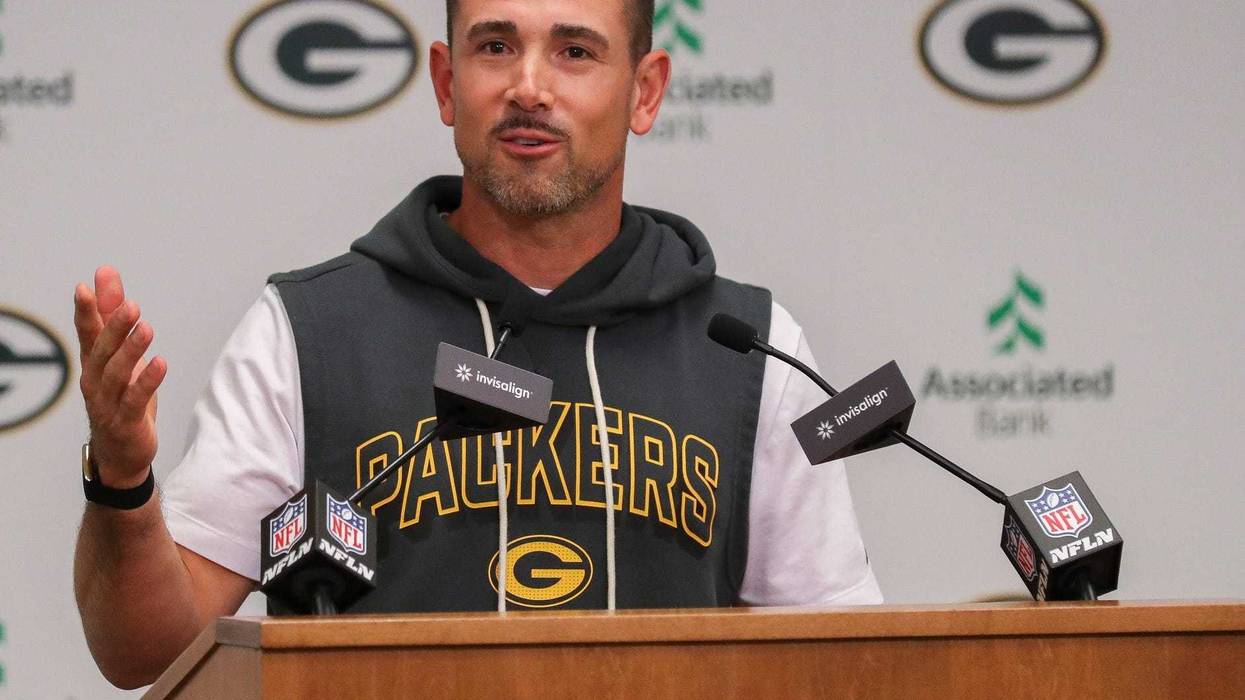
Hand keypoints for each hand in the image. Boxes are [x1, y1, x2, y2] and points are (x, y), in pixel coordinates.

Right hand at [74, 266, 166, 488]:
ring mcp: (108, 402)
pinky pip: (135, 399)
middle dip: (114, 327)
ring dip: (132, 350)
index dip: (86, 311)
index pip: (87, 332)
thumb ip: (112, 314)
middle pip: (102, 350)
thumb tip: (106, 275)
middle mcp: (95, 381)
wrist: (121, 453)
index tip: (84, 287)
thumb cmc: (120, 396)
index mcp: (94, 362)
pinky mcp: (126, 421)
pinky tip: (161, 363)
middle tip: (131, 305)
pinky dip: (147, 381)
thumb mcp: (119, 354)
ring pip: (117, 373)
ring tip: (147, 328)